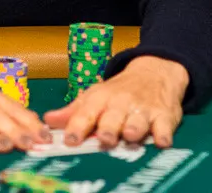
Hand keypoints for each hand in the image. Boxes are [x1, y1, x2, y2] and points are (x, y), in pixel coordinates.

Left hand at [43, 56, 187, 148]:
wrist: (154, 72)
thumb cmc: (119, 91)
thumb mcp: (95, 97)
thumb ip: (73, 112)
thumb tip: (47, 120)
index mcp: (100, 99)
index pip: (86, 113)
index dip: (77, 127)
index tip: (70, 140)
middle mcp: (121, 103)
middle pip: (112, 117)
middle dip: (108, 128)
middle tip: (104, 139)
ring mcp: (143, 109)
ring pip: (137, 121)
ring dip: (134, 128)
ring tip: (130, 136)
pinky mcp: (164, 116)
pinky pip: (164, 126)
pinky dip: (163, 134)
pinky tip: (161, 141)